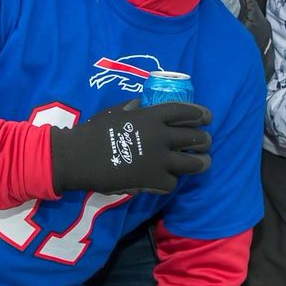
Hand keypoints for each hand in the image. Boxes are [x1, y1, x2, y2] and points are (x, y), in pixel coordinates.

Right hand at [51, 99, 212, 195]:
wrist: (78, 157)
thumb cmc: (93, 131)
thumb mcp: (114, 112)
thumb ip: (132, 107)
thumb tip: (142, 103)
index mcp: (152, 116)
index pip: (185, 112)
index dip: (201, 114)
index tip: (208, 117)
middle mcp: (160, 136)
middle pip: (195, 137)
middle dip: (205, 140)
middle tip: (205, 142)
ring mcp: (159, 160)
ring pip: (193, 163)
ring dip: (201, 162)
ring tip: (203, 162)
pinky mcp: (153, 180)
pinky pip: (173, 182)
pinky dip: (172, 181)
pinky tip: (169, 179)